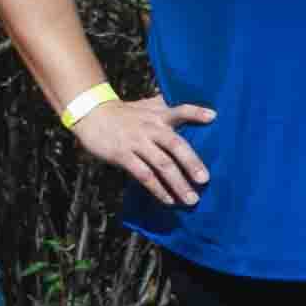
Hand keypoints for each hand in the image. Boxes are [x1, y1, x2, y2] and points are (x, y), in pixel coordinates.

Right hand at [74, 96, 214, 209]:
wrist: (92, 115)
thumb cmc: (126, 113)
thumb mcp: (147, 105)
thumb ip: (168, 107)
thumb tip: (198, 109)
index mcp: (158, 115)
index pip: (180, 111)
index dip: (195, 113)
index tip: (213, 117)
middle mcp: (150, 128)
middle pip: (175, 145)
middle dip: (191, 163)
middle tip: (205, 180)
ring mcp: (136, 142)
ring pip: (161, 164)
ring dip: (177, 183)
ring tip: (191, 198)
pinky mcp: (122, 155)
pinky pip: (143, 175)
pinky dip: (157, 189)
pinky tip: (168, 200)